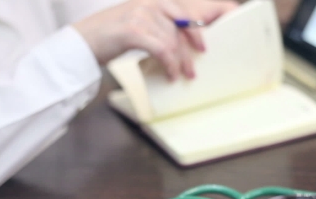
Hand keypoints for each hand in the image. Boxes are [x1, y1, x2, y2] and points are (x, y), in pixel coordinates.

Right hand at [73, 0, 237, 79]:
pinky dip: (168, 63)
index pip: (187, 7)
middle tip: (196, 67)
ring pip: (172, 40)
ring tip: (179, 75)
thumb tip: (183, 45)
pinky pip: (161, 48)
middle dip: (192, 48)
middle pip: (183, 26)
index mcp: (155, 2)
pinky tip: (168, 74)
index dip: (214, 10)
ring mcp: (141, 14)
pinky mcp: (133, 30)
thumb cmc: (112, 36)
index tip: (232, 16)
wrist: (83, 41)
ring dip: (179, 62)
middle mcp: (150, 4)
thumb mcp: (140, 26)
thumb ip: (161, 29)